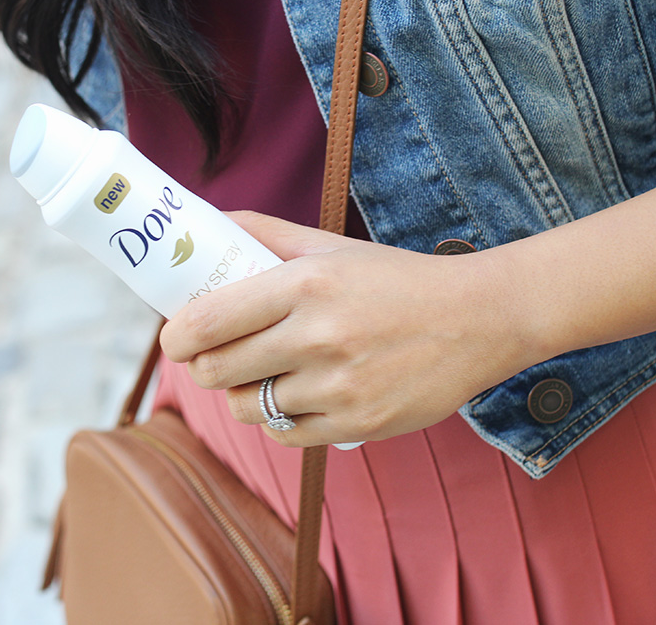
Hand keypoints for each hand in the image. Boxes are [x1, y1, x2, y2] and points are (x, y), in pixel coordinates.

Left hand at [160, 212, 533, 446]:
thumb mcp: (332, 246)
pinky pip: (284, 435)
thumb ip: (265, 233)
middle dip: (204, 365)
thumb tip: (208, 220)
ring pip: (247, 408)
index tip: (177, 337)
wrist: (478, 320)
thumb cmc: (397, 280)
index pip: (208, 320)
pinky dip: (279, 419)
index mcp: (306, 284)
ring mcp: (339, 388)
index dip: (178, 336)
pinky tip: (295, 397)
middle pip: (217, 371)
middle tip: (214, 356)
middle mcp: (319, 337)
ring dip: (241, 394)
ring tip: (259, 375)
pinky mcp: (358, 426)